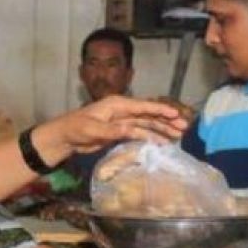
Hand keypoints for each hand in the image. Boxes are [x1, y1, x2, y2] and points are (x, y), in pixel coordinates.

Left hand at [41, 95, 187, 157]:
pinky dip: (152, 137)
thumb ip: (113, 130)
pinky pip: (140, 133)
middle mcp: (123, 110)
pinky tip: (163, 142)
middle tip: (183, 127)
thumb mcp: (92, 129)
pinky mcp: (120, 131)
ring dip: (163, 130)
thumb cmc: (75, 129)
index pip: (143, 106)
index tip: (175, 114)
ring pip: (147, 124)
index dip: (160, 110)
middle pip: (149, 115)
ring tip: (178, 136)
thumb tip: (132, 129)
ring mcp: (123, 121)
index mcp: (117, 104)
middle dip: (167, 120)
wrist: (64, 138)